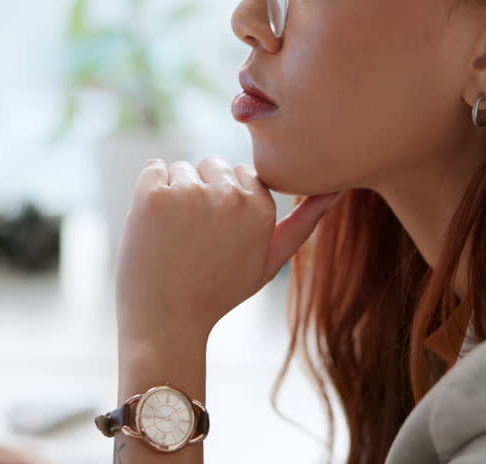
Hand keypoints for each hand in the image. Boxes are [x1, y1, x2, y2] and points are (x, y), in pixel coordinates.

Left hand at [115, 157, 338, 346]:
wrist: (166, 320)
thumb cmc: (218, 291)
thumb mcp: (270, 261)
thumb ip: (304, 223)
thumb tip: (336, 190)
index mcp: (260, 207)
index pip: (241, 173)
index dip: (226, 202)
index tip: (218, 235)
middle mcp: (229, 195)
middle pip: (212, 164)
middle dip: (202, 192)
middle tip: (195, 238)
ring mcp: (189, 193)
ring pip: (181, 168)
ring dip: (174, 194)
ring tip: (175, 237)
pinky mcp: (153, 195)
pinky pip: (153, 168)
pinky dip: (149, 191)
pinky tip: (154, 225)